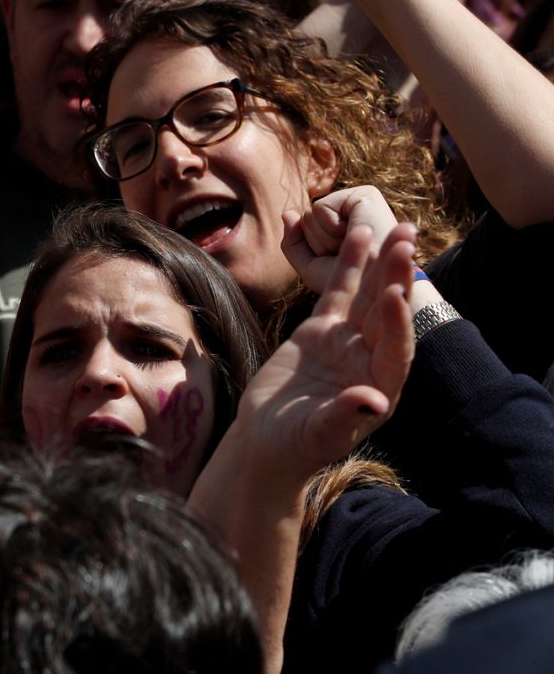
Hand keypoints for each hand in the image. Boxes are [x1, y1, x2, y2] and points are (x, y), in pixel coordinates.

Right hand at [241, 221, 415, 476]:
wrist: (267, 440)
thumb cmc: (294, 445)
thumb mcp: (318, 434)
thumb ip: (344, 416)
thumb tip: (375, 402)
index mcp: (380, 387)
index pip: (395, 350)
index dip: (397, 324)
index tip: (396, 295)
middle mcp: (370, 360)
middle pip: (388, 314)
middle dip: (398, 277)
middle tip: (406, 241)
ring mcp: (347, 342)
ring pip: (369, 297)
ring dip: (383, 264)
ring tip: (398, 228)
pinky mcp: (322, 331)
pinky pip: (338, 293)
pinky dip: (350, 266)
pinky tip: (360, 236)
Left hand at [283, 185, 399, 295]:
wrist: (379, 285)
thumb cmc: (350, 282)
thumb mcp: (312, 268)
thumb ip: (294, 243)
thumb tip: (286, 213)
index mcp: (344, 223)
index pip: (304, 229)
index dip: (314, 250)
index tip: (340, 258)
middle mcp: (353, 208)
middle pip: (305, 220)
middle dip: (319, 243)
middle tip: (348, 251)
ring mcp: (359, 198)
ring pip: (309, 214)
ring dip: (325, 238)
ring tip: (354, 244)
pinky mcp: (364, 194)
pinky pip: (319, 207)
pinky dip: (331, 227)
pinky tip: (357, 232)